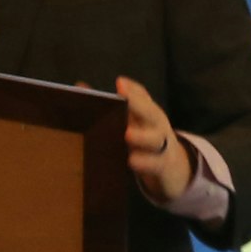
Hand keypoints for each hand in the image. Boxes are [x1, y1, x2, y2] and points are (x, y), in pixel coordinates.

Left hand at [114, 76, 192, 203]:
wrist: (171, 168)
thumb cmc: (143, 140)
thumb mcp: (131, 123)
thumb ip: (109, 107)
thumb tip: (79, 87)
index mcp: (147, 113)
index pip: (142, 97)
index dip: (133, 91)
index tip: (119, 84)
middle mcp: (156, 126)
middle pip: (151, 113)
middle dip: (139, 106)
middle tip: (124, 102)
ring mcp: (162, 146)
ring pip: (155, 139)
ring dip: (142, 137)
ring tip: (127, 135)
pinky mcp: (162, 166)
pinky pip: (155, 163)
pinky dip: (146, 162)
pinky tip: (133, 162)